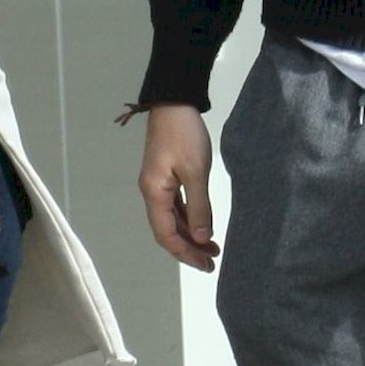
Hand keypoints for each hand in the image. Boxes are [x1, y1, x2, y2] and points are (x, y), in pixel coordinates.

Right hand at [138, 104, 219, 271]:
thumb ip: (200, 206)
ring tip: (212, 248)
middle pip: (167, 230)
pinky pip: (175, 206)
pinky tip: (203, 225)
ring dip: (190, 234)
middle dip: (189, 248)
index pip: (166, 234)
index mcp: (154, 193)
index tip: (206, 263)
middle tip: (212, 261)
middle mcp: (151, 192)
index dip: (186, 252)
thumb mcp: (196, 171)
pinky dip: (188, 219)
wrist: (174, 101)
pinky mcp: (165, 176)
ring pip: (171, 219)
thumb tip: (203, 237)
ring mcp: (157, 184)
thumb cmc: (184, 134)